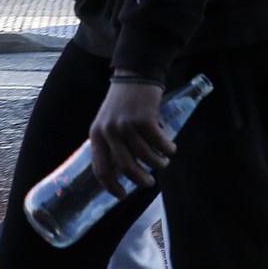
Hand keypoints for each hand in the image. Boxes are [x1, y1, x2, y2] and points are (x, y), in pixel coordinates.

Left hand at [88, 77, 173, 196]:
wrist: (135, 73)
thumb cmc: (122, 101)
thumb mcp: (107, 121)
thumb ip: (110, 143)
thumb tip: (121, 171)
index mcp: (96, 134)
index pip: (100, 168)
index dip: (111, 186)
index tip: (122, 194)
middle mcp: (109, 131)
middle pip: (126, 167)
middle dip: (140, 180)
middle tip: (149, 183)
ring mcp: (127, 125)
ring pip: (146, 157)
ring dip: (158, 163)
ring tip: (163, 162)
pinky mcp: (145, 119)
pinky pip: (160, 144)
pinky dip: (168, 149)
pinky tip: (171, 148)